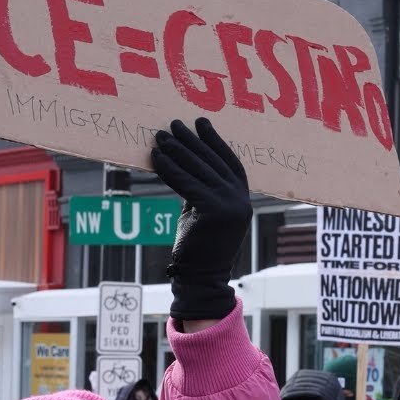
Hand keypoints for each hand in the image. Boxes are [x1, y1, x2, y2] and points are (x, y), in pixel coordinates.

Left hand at [151, 118, 251, 320]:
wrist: (201, 277)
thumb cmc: (199, 247)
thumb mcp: (204, 212)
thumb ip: (201, 190)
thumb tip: (183, 163)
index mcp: (242, 199)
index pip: (230, 162)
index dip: (215, 141)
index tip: (201, 123)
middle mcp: (240, 200)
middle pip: (212, 162)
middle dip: (192, 141)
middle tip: (173, 125)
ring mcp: (230, 206)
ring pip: (198, 170)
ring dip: (177, 151)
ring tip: (161, 137)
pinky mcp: (213, 211)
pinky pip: (186, 184)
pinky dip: (169, 169)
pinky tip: (156, 158)